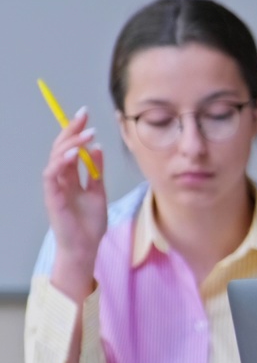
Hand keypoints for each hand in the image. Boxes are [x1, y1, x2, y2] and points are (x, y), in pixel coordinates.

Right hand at [42, 108, 105, 300]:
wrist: (85, 247)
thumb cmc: (90, 223)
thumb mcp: (98, 191)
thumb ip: (96, 171)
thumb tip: (97, 148)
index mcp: (71, 176)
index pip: (70, 147)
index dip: (75, 130)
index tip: (85, 115)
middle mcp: (60, 179)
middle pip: (61, 148)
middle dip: (71, 130)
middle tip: (83, 115)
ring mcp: (55, 187)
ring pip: (56, 158)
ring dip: (70, 143)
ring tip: (86, 133)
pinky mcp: (52, 197)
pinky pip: (52, 175)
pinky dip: (61, 162)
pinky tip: (73, 153)